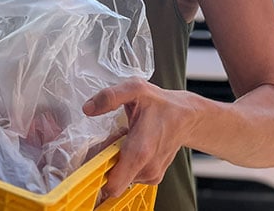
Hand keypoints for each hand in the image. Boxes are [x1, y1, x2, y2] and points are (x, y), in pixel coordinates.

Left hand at [82, 77, 193, 199]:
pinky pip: (129, 175)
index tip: (90, 159)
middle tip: (111, 140)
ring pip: (119, 177)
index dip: (96, 175)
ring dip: (116, 160)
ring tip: (125, 139)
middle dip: (104, 163)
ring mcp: (150, 175)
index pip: (113, 184)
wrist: (185, 117)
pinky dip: (125, 162)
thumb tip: (88, 108)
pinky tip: (132, 145)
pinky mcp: (152, 177)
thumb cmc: (160, 103)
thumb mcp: (134, 89)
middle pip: (111, 181)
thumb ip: (110, 97)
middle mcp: (146, 169)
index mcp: (140, 151)